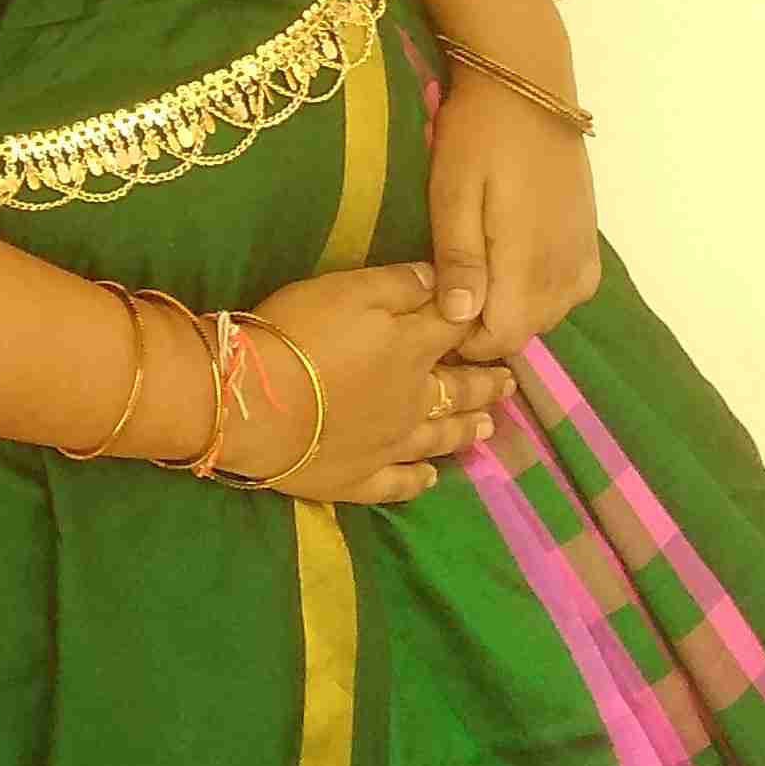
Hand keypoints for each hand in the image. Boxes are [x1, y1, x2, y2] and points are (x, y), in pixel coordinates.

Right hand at [223, 263, 515, 504]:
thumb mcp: (347, 289)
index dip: (476, 324)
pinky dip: (417, 481)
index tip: (498, 325)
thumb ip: (399, 284)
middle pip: (458, 389)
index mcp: (411, 348)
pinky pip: (397, 483)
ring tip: (487, 427)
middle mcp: (413, 400)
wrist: (256, 403)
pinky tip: (429, 479)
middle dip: (485, 384)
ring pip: (439, 438)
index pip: (455, 331)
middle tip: (508, 383)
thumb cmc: (299, 335)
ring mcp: (389, 445)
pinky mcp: (358, 477)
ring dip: (464, 431)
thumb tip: (444, 282)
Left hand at [429, 72, 600, 363]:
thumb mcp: (453, 193)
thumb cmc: (479, 136)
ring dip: (510, 306)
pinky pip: (568, 290)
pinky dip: (538, 289)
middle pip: (525, 331)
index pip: (502, 339)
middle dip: (484, 323)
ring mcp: (584, 256)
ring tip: (473, 268)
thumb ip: (459, 259)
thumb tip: (461, 319)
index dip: (463, 338)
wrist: (529, 88)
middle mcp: (567, 271)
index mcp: (530, 265)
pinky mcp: (591, 242)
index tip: (432, 312)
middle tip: (447, 284)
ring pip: (547, 314)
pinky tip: (508, 261)